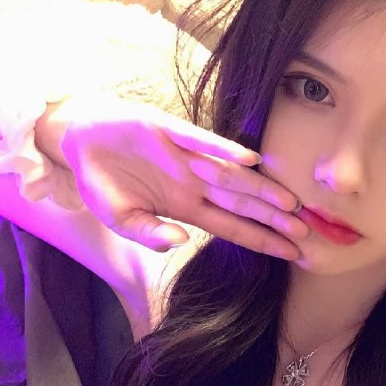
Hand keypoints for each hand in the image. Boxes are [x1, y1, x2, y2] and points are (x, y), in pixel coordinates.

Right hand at [44, 94, 309, 254]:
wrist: (80, 139)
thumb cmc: (104, 182)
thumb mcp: (118, 218)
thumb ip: (146, 233)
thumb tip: (176, 243)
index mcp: (186, 208)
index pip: (232, 228)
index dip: (261, 240)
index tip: (291, 254)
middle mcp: (195, 184)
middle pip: (241, 204)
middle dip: (272, 218)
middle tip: (305, 231)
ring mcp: (186, 158)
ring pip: (231, 175)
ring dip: (259, 188)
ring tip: (289, 202)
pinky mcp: (170, 131)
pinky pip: (201, 142)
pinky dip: (223, 150)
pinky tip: (249, 160)